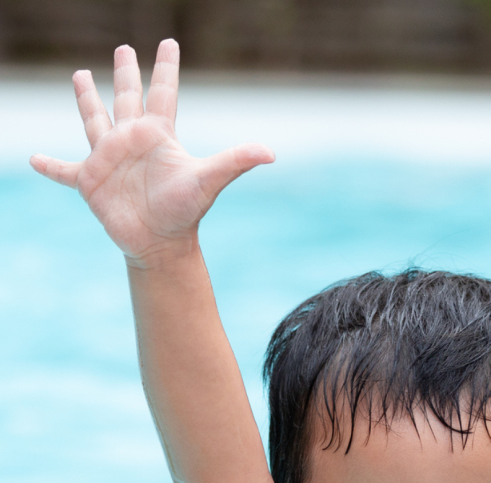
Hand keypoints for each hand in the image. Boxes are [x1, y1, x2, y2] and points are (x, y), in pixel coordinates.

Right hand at [30, 40, 273, 267]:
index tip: (169, 43)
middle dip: (125, 74)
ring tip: (80, 76)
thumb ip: (236, 161)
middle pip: (127, 97)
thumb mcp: (209, 180)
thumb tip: (271, 152)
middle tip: (124, 50)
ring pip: (94, 120)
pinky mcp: (90, 181)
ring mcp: (109, 159)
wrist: (162, 244)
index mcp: (159, 135)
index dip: (166, 68)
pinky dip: (49, 165)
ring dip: (86, 99)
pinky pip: (64, 170)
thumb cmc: (186, 211)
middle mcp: (133, 141)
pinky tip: (34, 159)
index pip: (163, 92)